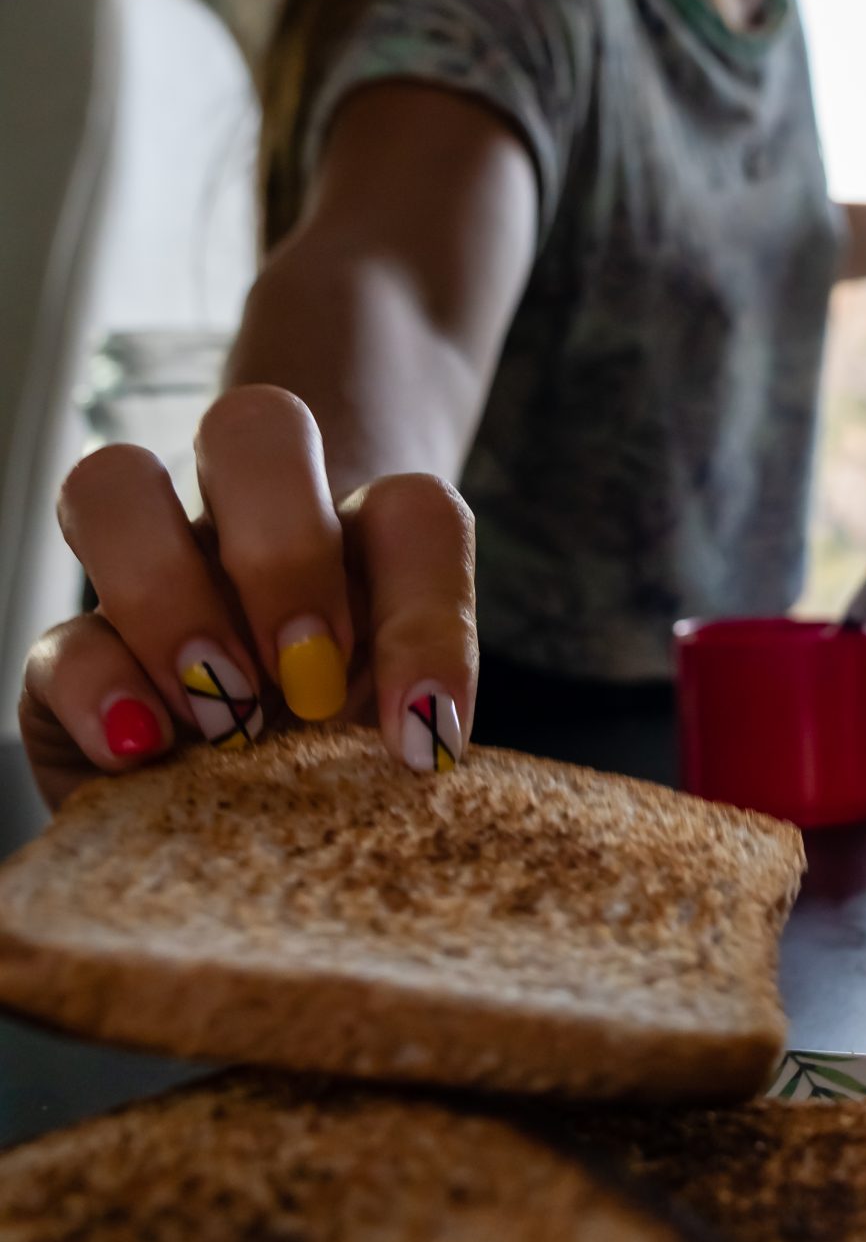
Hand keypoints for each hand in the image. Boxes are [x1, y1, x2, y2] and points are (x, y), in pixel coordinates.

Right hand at [19, 385, 476, 810]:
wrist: (241, 819)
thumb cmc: (343, 761)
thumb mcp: (400, 741)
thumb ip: (419, 721)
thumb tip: (424, 737)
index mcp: (360, 543)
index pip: (414, 514)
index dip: (428, 619)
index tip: (422, 735)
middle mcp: (251, 534)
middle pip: (257, 423)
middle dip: (284, 549)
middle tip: (310, 680)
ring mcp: (153, 582)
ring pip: (116, 480)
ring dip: (168, 592)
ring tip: (221, 714)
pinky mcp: (73, 660)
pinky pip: (60, 635)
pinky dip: (98, 686)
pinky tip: (143, 752)